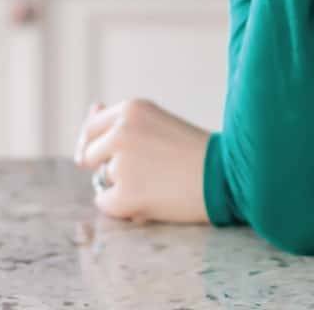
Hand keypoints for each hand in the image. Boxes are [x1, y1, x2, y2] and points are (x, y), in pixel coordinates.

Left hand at [74, 98, 209, 224]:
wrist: (224, 176)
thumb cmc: (193, 149)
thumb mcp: (157, 122)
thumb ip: (121, 119)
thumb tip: (93, 107)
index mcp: (131, 109)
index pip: (91, 127)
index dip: (92, 143)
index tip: (98, 156)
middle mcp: (121, 131)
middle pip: (89, 155)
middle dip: (106, 166)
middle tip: (142, 170)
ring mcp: (120, 163)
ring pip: (102, 180)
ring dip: (121, 185)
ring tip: (157, 182)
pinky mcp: (123, 195)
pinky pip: (106, 204)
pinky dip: (123, 207)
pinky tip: (151, 199)